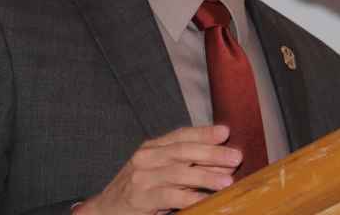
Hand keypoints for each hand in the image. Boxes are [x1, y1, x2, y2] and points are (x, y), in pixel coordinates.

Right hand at [77, 125, 240, 214]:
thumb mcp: (160, 172)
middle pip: (183, 151)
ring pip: (178, 173)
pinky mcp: (140, 198)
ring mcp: (141, 177)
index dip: (203, 133)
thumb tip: (221, 162)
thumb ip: (186, 165)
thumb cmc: (138, 190)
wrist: (104, 211)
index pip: (181, 135)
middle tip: (235, 157)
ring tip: (227, 181)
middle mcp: (146, 158)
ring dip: (205, 176)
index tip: (225, 131)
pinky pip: (169, 196)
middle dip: (211, 153)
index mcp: (152, 147)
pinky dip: (189, 197)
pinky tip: (205, 199)